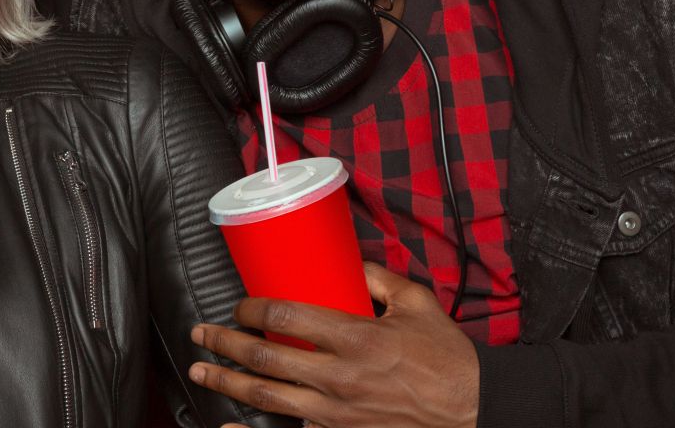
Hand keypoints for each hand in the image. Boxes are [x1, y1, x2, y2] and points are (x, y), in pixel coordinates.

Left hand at [188, 263, 478, 427]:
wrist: (472, 409)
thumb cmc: (447, 357)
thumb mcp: (417, 303)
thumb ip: (379, 279)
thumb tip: (350, 263)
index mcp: (356, 339)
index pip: (286, 318)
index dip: (253, 308)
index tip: (241, 304)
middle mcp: (339, 378)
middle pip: (266, 360)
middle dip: (225, 345)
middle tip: (202, 333)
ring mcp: (337, 413)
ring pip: (269, 398)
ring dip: (228, 384)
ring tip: (202, 372)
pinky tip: (228, 426)